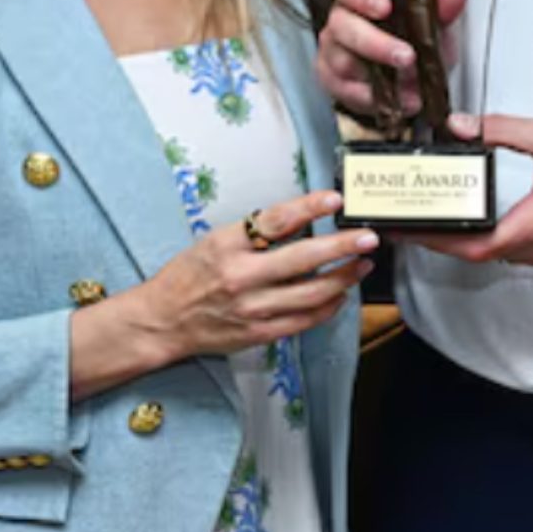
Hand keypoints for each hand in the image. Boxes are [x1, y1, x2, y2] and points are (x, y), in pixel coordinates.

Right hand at [138, 190, 375, 358]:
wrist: (164, 320)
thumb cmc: (189, 275)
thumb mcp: (215, 241)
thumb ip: (254, 232)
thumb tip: (301, 219)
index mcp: (227, 245)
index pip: (276, 221)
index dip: (309, 207)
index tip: (335, 199)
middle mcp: (241, 276)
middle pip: (304, 258)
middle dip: (343, 246)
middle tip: (368, 237)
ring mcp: (252, 308)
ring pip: (312, 293)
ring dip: (344, 278)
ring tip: (363, 264)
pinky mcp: (259, 333)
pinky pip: (304, 320)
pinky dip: (328, 307)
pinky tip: (341, 294)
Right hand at [313, 0, 467, 120]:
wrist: (408, 75)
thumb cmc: (412, 37)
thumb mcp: (433, 22)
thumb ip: (441, 7)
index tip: (385, 7)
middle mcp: (340, 18)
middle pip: (341, 24)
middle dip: (374, 42)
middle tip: (406, 55)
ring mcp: (333, 50)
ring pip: (341, 60)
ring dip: (379, 75)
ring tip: (411, 84)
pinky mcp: (333, 81)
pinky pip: (345, 90)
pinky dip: (373, 98)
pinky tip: (396, 100)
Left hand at [413, 113, 532, 274]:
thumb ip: (502, 130)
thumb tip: (460, 127)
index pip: (476, 244)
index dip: (436, 240)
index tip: (406, 229)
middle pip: (482, 252)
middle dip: (444, 237)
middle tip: (412, 217)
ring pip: (501, 254)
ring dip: (470, 238)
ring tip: (440, 214)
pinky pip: (521, 251)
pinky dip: (497, 236)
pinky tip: (484, 215)